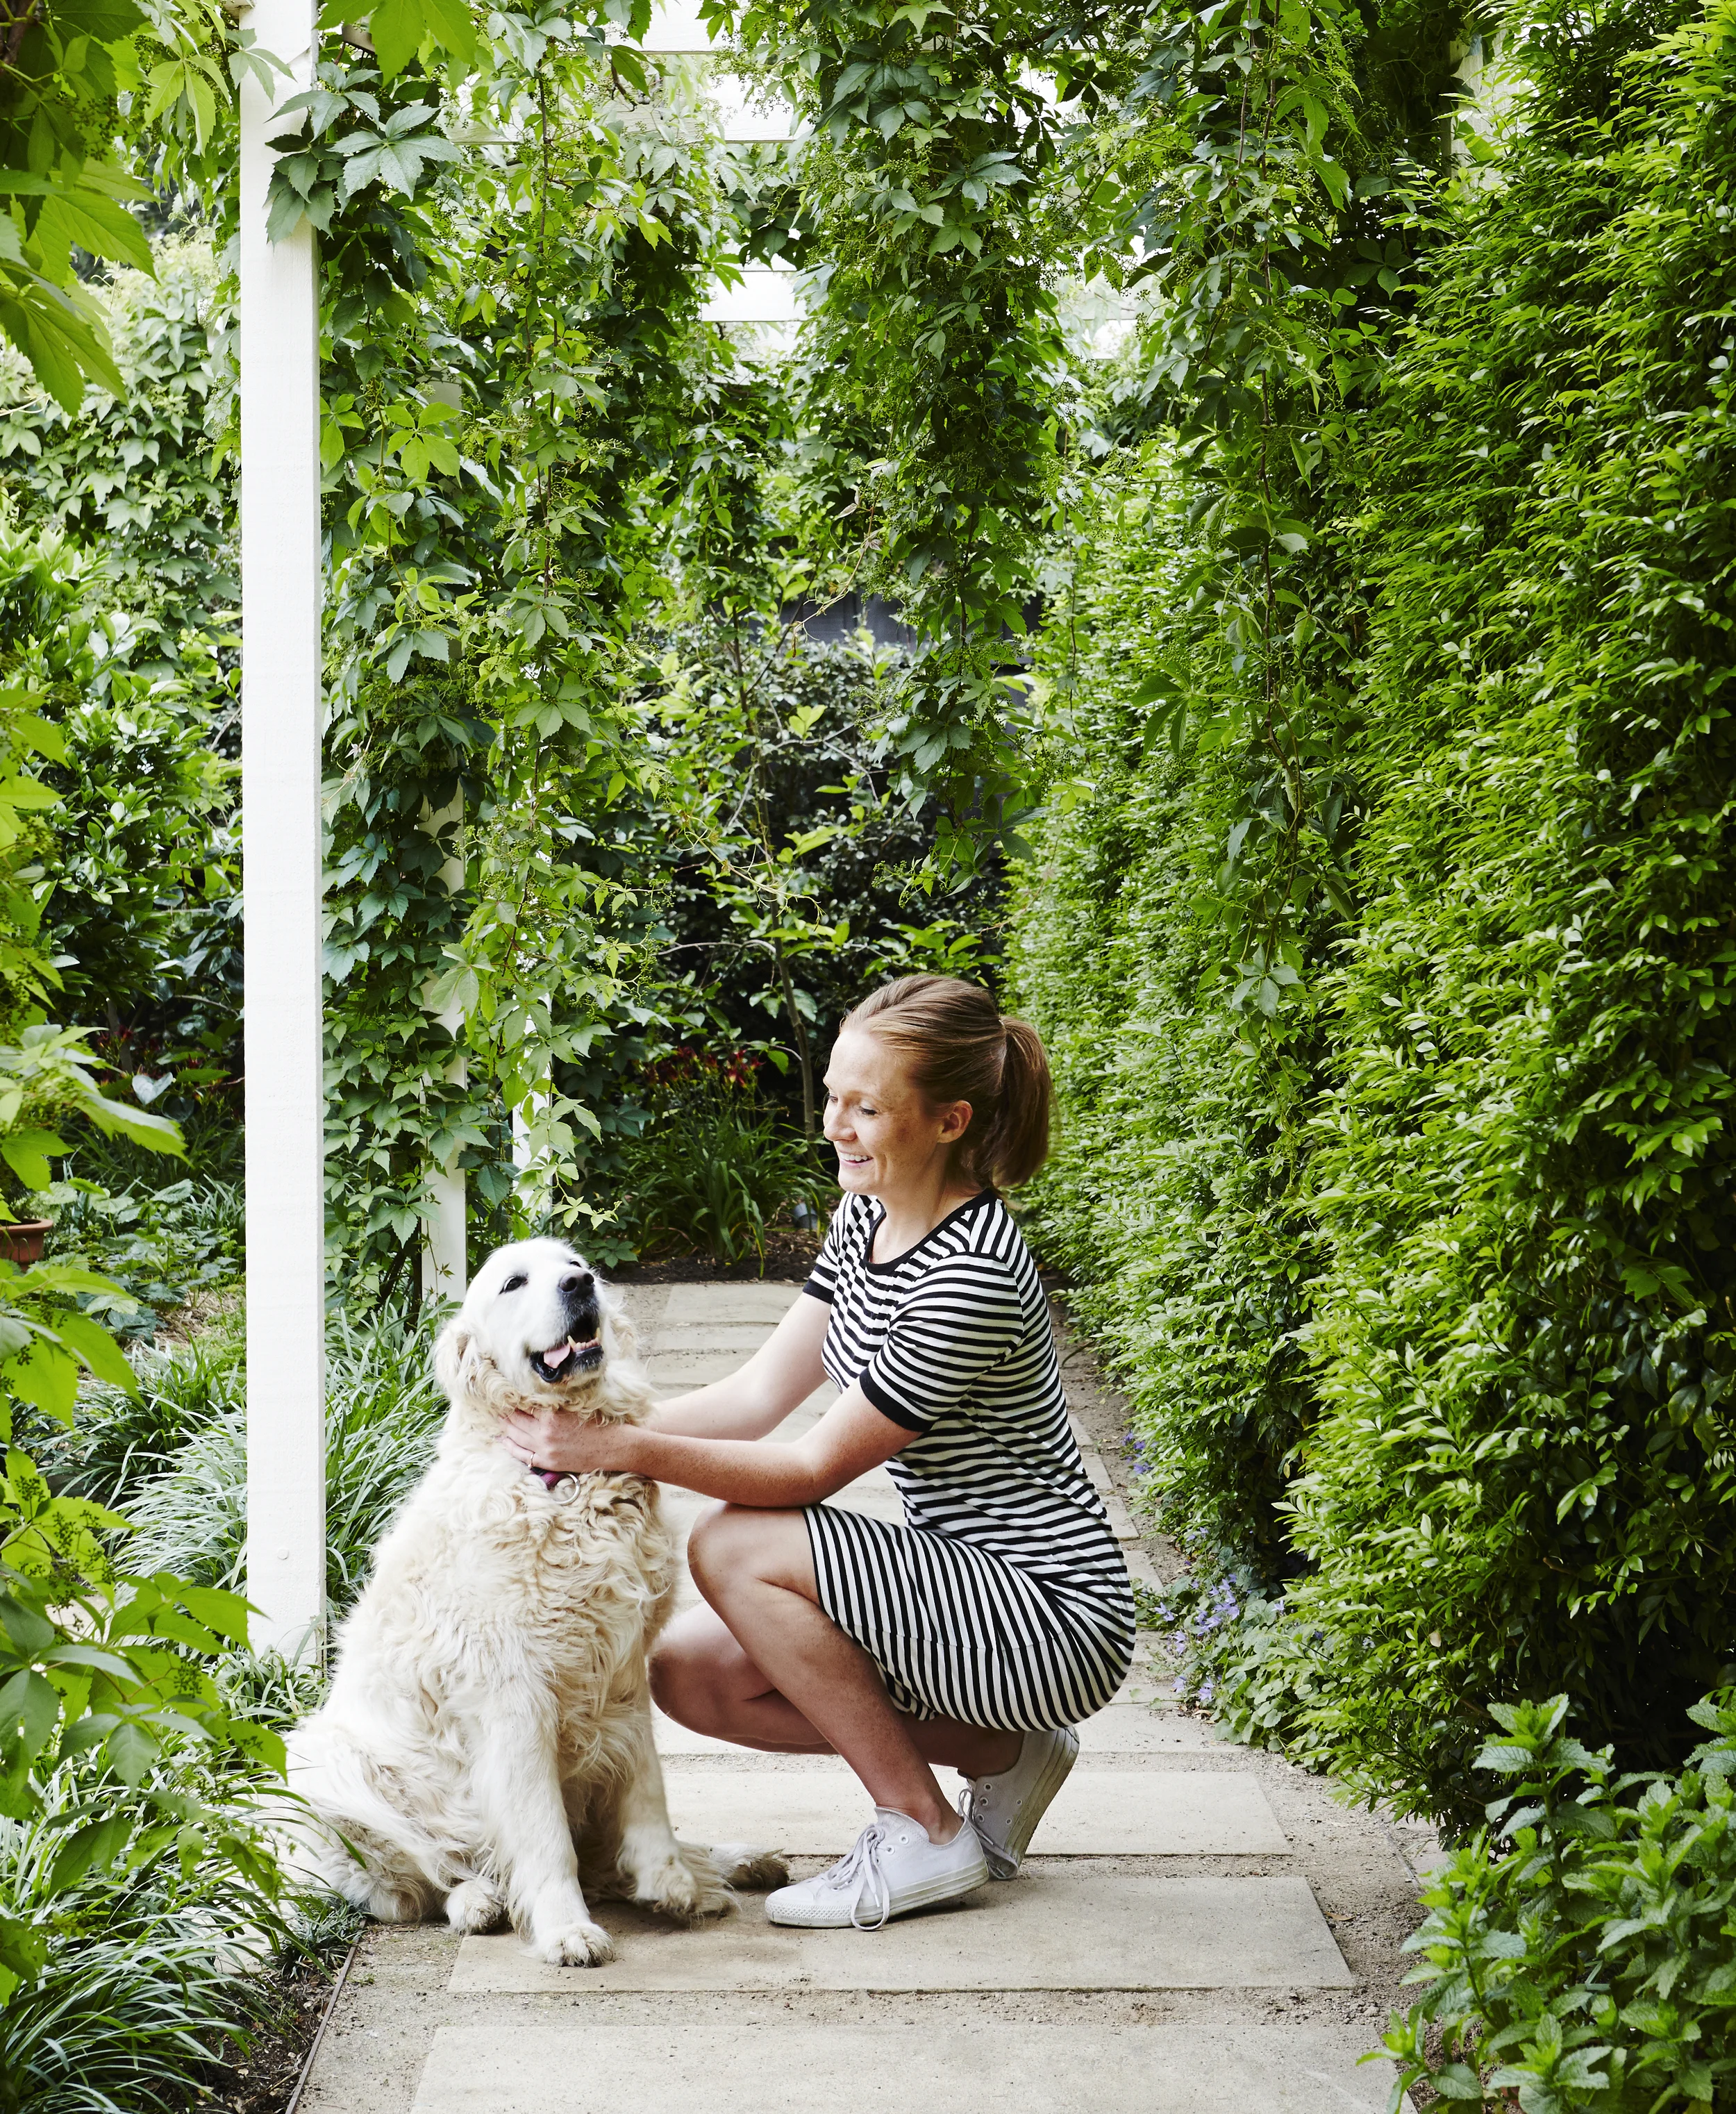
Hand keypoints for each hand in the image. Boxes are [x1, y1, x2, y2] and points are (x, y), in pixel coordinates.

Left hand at [498, 1407, 637, 1477]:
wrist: (613, 1447)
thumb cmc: (597, 1423)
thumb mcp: (575, 1406)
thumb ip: (553, 1402)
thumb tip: (534, 1394)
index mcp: (552, 1415)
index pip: (524, 1404)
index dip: (514, 1397)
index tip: (506, 1391)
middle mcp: (545, 1432)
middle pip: (516, 1419)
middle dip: (505, 1410)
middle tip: (497, 1402)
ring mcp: (545, 1449)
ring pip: (515, 1435)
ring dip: (505, 1425)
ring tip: (498, 1417)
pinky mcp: (547, 1462)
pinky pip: (521, 1454)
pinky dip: (510, 1446)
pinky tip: (503, 1439)